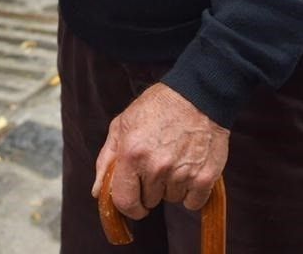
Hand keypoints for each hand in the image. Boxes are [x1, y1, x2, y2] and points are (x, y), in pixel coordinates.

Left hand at [93, 83, 228, 217]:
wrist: (198, 96)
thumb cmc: (158, 107)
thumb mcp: (122, 124)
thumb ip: (107, 159)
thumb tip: (97, 191)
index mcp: (132, 154)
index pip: (124, 201)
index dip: (128, 207)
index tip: (134, 204)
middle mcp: (156, 167)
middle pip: (150, 201)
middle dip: (151, 187)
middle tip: (157, 163)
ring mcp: (182, 173)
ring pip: (171, 200)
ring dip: (171, 187)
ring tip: (175, 160)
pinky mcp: (205, 177)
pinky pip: (193, 202)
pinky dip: (192, 191)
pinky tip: (189, 169)